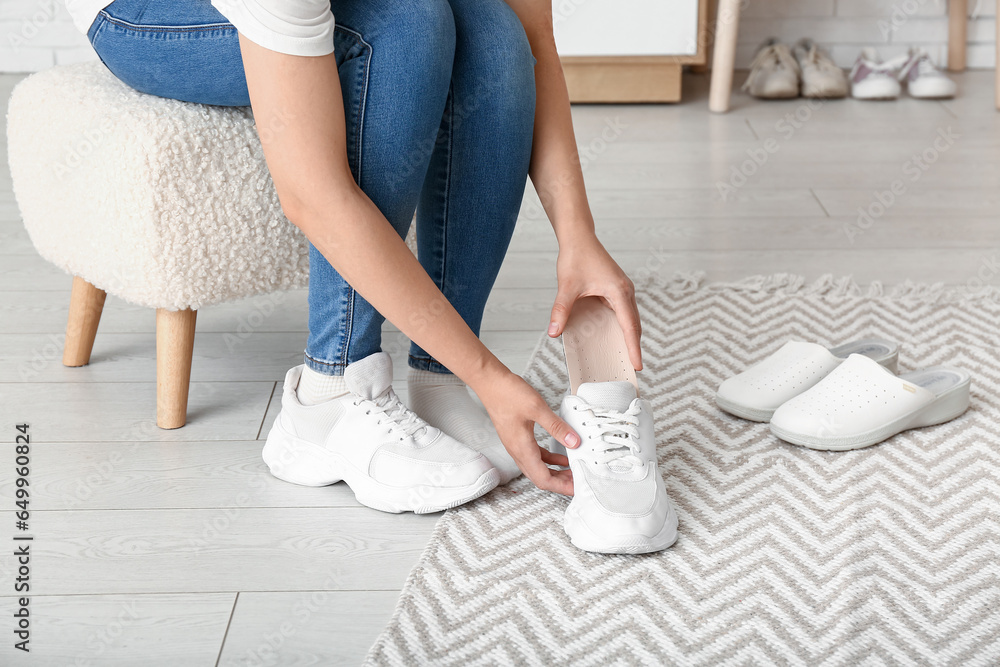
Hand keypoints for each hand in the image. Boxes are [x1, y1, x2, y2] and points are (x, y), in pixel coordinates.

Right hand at [474, 370, 578, 494]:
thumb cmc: (506, 394)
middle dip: (560, 483)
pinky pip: (535, 455)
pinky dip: (549, 459)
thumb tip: (573, 442)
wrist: (490, 383)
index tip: (575, 488)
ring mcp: (516, 445)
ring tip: (572, 472)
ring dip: (555, 472)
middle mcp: (517, 451)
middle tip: (578, 482)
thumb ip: (557, 427)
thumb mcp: (537, 408)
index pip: (543, 479)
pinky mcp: (517, 437)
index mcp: (522, 449)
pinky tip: (561, 456)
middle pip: (540, 477)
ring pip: (538, 468)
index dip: (561, 487)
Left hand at [548, 233, 641, 369]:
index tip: (637, 365)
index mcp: (619, 291)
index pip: (630, 326)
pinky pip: (623, 312)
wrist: (578, 238)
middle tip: (633, 368)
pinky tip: (613, 336)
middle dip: (634, 346)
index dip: (633, 347)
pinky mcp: (616, 288)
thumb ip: (561, 311)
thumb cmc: (575, 257)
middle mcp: (626, 291)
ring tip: (626, 356)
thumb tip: (553, 332)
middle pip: (634, 324)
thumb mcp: (566, 287)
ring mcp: (623, 289)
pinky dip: (622, 325)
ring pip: (630, 318)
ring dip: (629, 336)